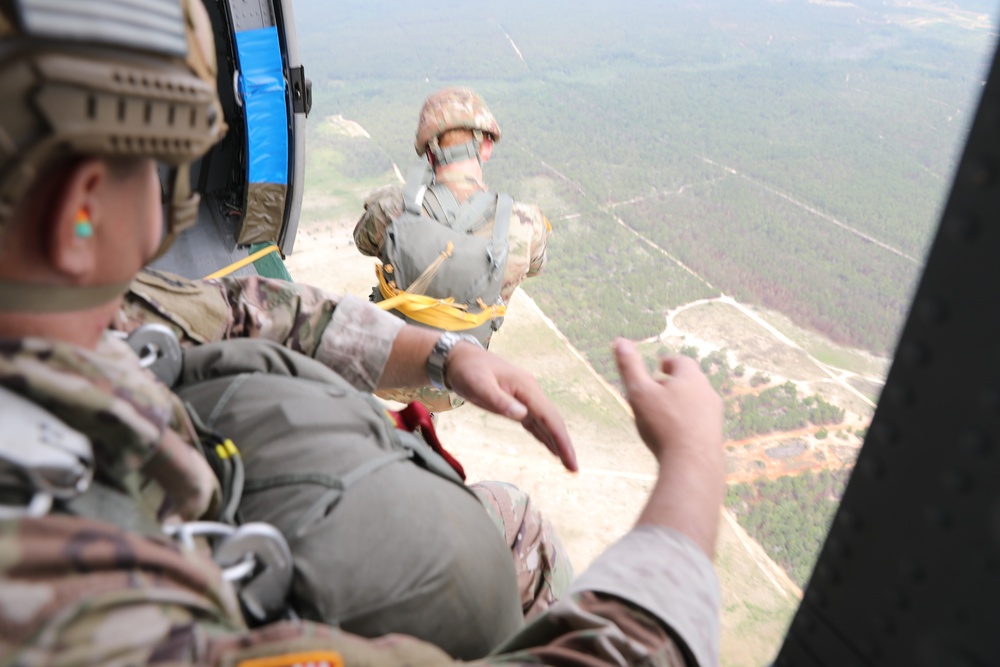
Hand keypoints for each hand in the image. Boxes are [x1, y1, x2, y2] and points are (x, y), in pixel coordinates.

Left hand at [446, 342, 577, 471]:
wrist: (459, 358)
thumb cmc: (468, 370)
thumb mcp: (478, 385)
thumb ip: (499, 400)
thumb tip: (522, 415)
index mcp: (525, 387)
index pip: (549, 417)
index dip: (561, 439)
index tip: (570, 460)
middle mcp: (530, 392)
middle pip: (552, 420)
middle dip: (564, 444)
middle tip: (574, 469)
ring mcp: (525, 397)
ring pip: (546, 422)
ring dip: (557, 441)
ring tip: (568, 463)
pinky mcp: (516, 402)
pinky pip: (535, 422)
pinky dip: (545, 435)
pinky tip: (551, 448)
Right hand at [614, 338, 722, 462]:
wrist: (692, 464)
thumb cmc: (663, 425)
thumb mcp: (639, 393)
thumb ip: (630, 367)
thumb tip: (620, 341)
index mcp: (691, 377)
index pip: (681, 361)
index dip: (669, 363)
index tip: (660, 367)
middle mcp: (707, 392)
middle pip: (690, 381)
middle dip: (675, 383)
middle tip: (658, 390)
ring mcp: (714, 414)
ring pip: (696, 401)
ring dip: (682, 403)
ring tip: (665, 413)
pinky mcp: (715, 434)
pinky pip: (699, 422)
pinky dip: (687, 422)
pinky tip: (675, 434)